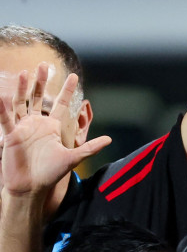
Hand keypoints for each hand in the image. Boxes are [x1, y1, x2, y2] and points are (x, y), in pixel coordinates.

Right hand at [0, 66, 109, 196]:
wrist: (31, 186)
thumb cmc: (50, 173)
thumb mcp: (72, 158)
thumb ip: (90, 147)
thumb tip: (110, 139)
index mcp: (53, 127)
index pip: (61, 104)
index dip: (66, 90)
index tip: (73, 76)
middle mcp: (38, 124)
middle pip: (39, 98)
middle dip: (41, 82)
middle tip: (44, 65)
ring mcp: (23, 128)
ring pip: (21, 103)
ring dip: (23, 88)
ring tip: (26, 72)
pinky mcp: (11, 134)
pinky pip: (6, 119)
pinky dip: (3, 108)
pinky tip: (2, 96)